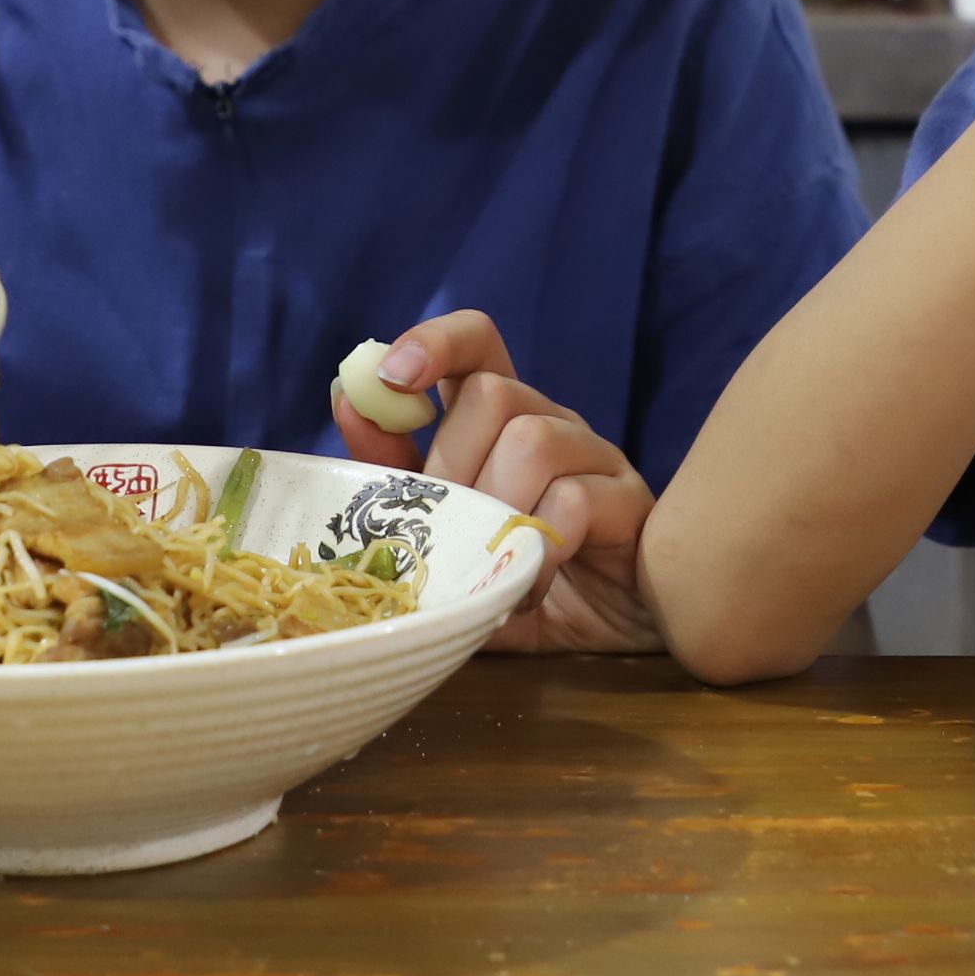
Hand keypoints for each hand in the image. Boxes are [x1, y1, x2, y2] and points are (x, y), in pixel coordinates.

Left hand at [333, 310, 656, 653]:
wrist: (598, 633)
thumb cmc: (510, 574)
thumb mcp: (441, 531)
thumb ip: (395, 474)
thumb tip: (346, 398)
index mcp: (503, 418)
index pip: (477, 343)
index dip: (436, 342)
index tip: (392, 375)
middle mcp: (552, 421)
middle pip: (495, 394)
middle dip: (456, 466)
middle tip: (452, 532)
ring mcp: (596, 455)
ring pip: (534, 441)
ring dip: (499, 510)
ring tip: (494, 566)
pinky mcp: (629, 500)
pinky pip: (575, 499)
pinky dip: (538, 547)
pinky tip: (532, 586)